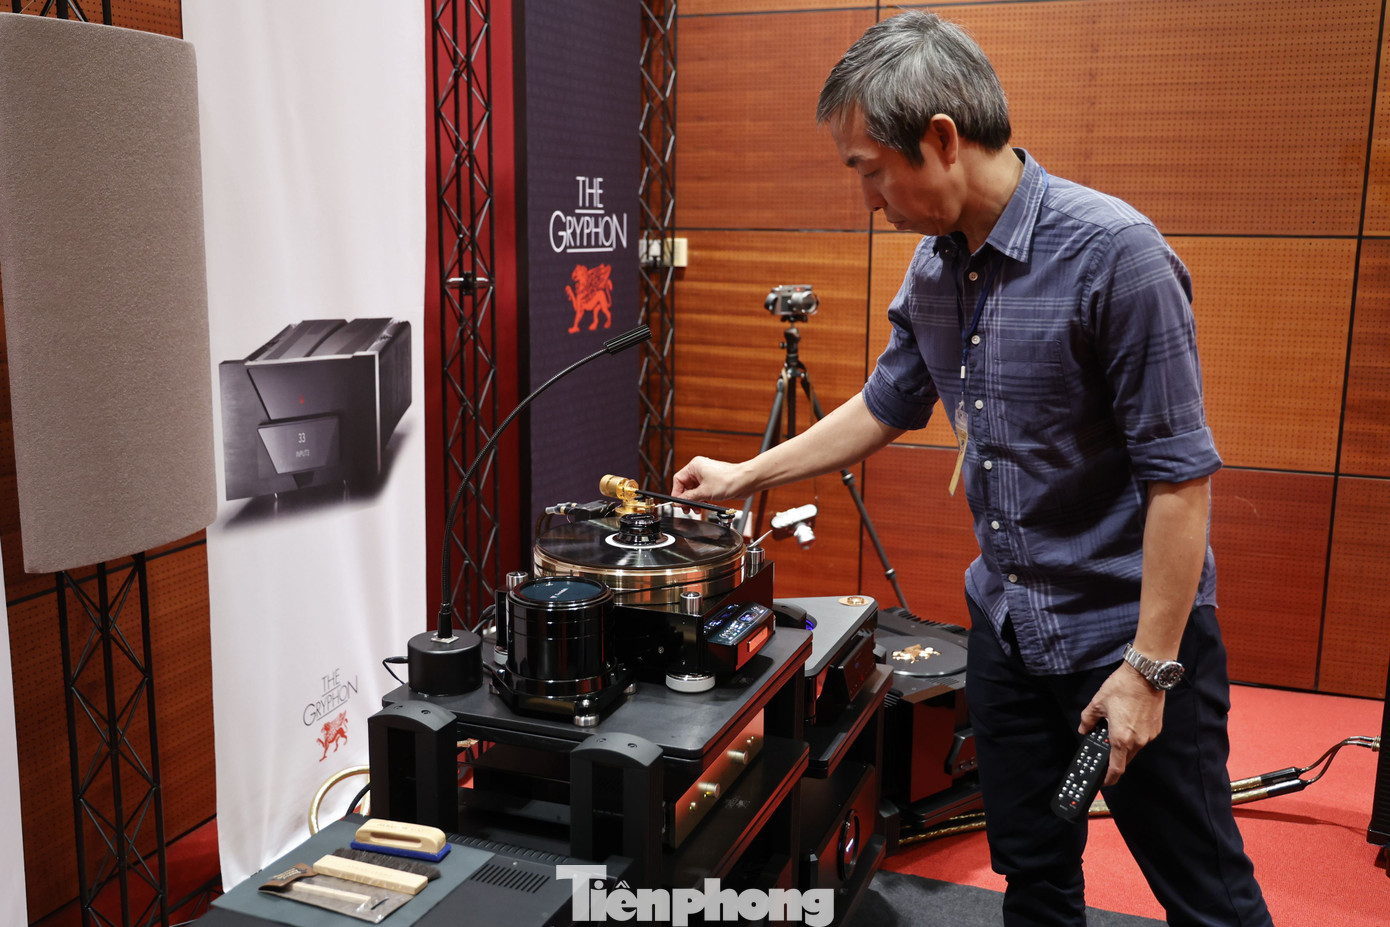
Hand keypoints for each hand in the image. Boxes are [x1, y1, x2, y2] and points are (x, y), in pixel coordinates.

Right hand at [671, 456, 747, 503]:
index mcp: (695, 466)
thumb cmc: (729, 480)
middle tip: (687, 508)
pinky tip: (704, 505)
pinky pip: (702, 491)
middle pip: (685, 486)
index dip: (677, 493)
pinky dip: (701, 499)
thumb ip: (689, 498)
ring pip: (694, 490)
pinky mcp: (713, 482)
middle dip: (686, 499)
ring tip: (697, 509)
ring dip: (694, 500)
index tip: (678, 503)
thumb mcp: (705, 492)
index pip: (678, 480)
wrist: (746, 481)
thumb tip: (679, 501)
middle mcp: (699, 469)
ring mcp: (707, 475)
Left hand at [1079, 664, 1165, 785]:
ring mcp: (1149, 735)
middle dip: (1115, 758)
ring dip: (1124, 745)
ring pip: (1135, 748)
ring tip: (1115, 729)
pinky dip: (1134, 735)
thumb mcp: (1097, 703)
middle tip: (1105, 749)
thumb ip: (1088, 720)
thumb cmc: (1122, 688)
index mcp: (1121, 738)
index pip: (1116, 768)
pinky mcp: (1156, 728)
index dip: (1109, 778)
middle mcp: (1138, 741)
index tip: (1104, 781)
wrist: (1146, 675)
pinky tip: (1127, 722)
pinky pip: (1143, 738)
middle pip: (1125, 759)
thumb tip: (1084, 729)